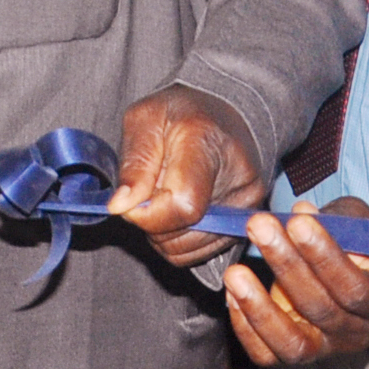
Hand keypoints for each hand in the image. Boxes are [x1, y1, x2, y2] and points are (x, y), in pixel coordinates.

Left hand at [107, 83, 264, 266]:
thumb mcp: (144, 120)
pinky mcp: (246, 222)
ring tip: (164, 198)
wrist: (224, 115)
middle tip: (150, 191)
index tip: (132, 198)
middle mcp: (238, 177)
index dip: (148, 213)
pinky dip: (178, 240)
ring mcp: (247, 204)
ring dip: (163, 234)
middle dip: (152, 222)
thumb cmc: (180, 114)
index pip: (183, 205)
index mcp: (207, 142)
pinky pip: (198, 254)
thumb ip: (133, 163)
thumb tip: (120, 207)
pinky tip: (178, 211)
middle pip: (184, 232)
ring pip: (188, 250)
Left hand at [224, 197, 368, 363]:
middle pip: (320, 309)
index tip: (298, 222)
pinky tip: (232, 292)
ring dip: (259, 306)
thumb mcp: (357, 228)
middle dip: (286, 264)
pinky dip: (245, 326)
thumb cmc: (356, 249)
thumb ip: (334, 220)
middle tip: (260, 227)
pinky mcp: (294, 356)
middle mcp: (355, 333)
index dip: (325, 255)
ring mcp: (324, 349)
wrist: (355, 283)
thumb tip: (301, 210)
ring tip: (236, 272)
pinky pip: (266, 354)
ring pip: (292, 342)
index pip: (354, 286)